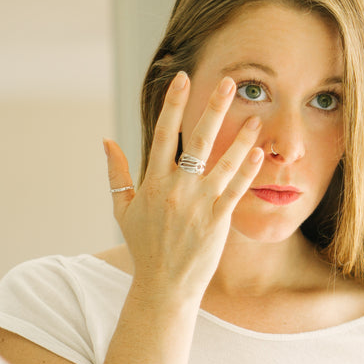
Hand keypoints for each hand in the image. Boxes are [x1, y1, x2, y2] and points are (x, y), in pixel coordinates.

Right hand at [103, 71, 262, 296]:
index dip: (174, 104)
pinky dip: (246, 170)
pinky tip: (257, 152)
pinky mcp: (217, 221)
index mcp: (152, 182)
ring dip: (240, 138)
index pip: (162, 134)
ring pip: (223, 163)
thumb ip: (117, 174)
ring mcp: (198, 204)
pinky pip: (235, 189)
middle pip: (196, 140)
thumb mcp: (123, 210)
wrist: (163, 285)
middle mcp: (176, 189)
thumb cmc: (144, 247)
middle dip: (213, 108)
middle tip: (229, 82)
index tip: (183, 78)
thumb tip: (106, 141)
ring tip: (255, 116)